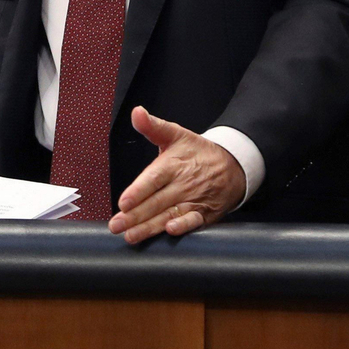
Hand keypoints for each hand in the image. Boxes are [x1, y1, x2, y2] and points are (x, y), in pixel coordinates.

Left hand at [108, 106, 245, 243]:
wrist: (232, 164)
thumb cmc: (197, 152)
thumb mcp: (175, 134)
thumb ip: (152, 126)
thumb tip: (137, 112)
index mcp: (173, 164)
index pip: (154, 178)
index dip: (138, 191)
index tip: (123, 202)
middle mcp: (183, 183)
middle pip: (157, 201)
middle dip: (135, 216)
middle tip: (116, 225)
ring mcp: (193, 199)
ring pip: (169, 215)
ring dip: (150, 227)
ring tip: (131, 236)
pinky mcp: (204, 213)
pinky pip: (193, 221)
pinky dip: (184, 227)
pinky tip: (170, 231)